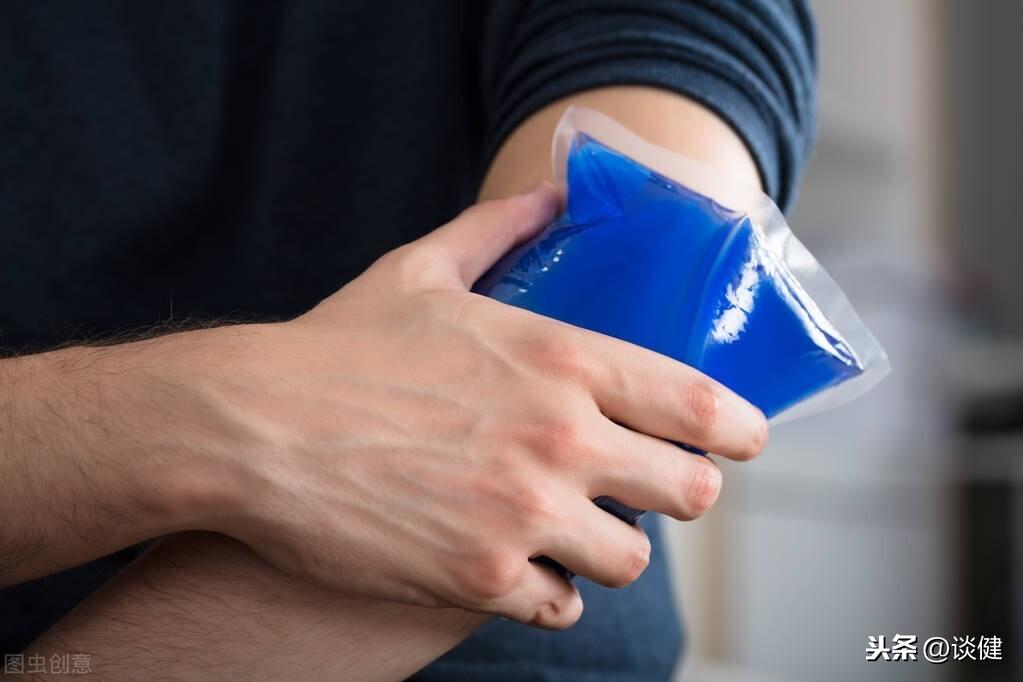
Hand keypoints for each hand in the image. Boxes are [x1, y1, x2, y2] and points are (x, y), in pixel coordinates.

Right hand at [180, 185, 766, 628]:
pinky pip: (561, 606)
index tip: (739, 443)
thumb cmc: (338, 347)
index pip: (705, 406)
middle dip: (677, 493)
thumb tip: (550, 191)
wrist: (251, 425)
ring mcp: (524, 515)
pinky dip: (550, 592)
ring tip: (572, 529)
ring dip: (609, 547)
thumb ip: (500, 228)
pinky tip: (522, 568)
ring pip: (630, 560)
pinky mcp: (479, 577)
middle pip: (691, 493)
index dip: (740, 432)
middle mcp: (561, 439)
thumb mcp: (422, 269)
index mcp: (563, 359)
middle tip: (643, 489)